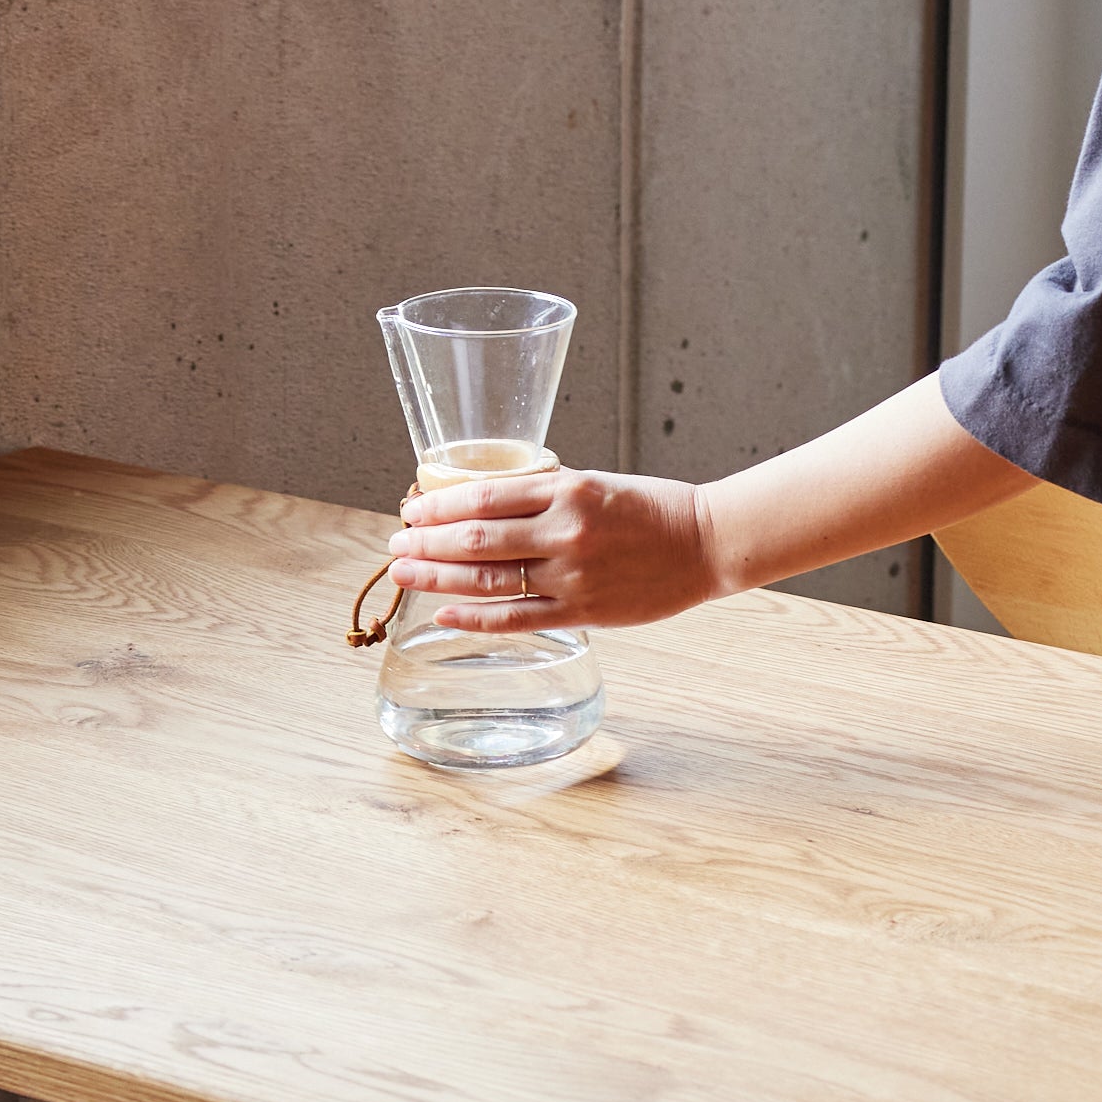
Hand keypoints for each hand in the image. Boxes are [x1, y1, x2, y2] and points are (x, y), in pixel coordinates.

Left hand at [392, 465, 726, 631]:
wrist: (706, 543)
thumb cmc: (652, 509)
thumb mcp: (595, 483)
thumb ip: (544, 493)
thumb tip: (485, 503)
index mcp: (566, 490)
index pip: (483, 497)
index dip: (437, 505)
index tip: (411, 508)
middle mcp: (564, 531)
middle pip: (474, 539)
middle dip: (425, 541)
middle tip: (395, 543)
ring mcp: (571, 574)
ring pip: (487, 578)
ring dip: (436, 575)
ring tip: (404, 572)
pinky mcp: (582, 610)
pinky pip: (516, 617)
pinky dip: (474, 616)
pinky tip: (444, 611)